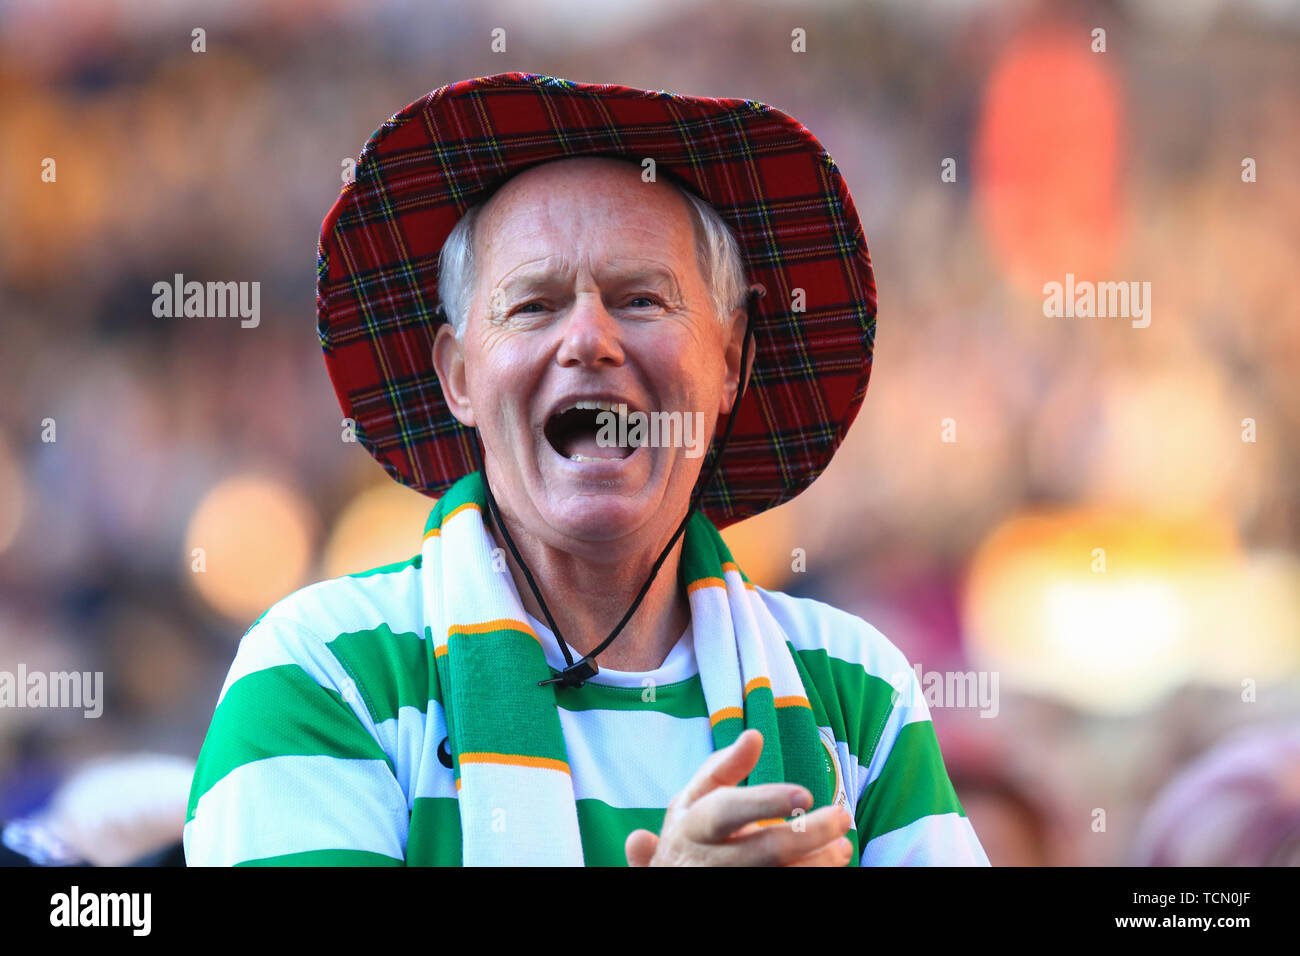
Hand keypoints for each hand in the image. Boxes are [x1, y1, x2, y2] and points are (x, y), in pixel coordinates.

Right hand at [624, 728, 853, 865]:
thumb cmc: (689, 834)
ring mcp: (727, 883)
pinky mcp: (742, 897)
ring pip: (779, 876)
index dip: (766, 802)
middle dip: (808, 834)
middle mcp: (708, 861)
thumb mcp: (693, 798)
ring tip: (843, 845)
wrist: (672, 877)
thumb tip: (755, 736)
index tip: (806, 792)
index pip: (728, 811)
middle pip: (764, 851)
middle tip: (843, 816)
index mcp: (694, 826)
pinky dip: (810, 876)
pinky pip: (783, 888)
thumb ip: (723, 767)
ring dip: (818, 862)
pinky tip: (830, 863)